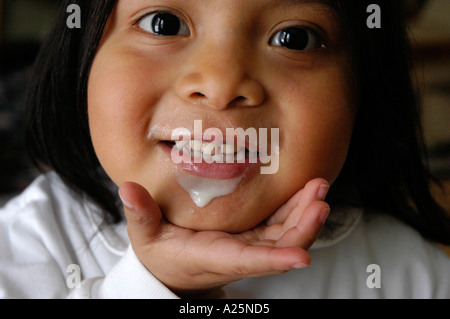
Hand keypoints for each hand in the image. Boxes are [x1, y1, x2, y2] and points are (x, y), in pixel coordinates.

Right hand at [118, 178, 329, 295]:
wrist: (172, 270)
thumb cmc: (160, 254)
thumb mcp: (144, 236)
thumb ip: (140, 214)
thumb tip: (128, 188)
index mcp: (214, 257)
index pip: (248, 262)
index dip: (275, 260)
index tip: (300, 256)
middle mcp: (239, 256)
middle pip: (279, 247)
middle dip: (303, 226)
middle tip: (319, 197)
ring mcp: (249, 246)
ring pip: (285, 235)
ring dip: (304, 215)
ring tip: (319, 187)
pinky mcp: (253, 237)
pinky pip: (279, 225)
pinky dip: (295, 210)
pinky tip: (306, 191)